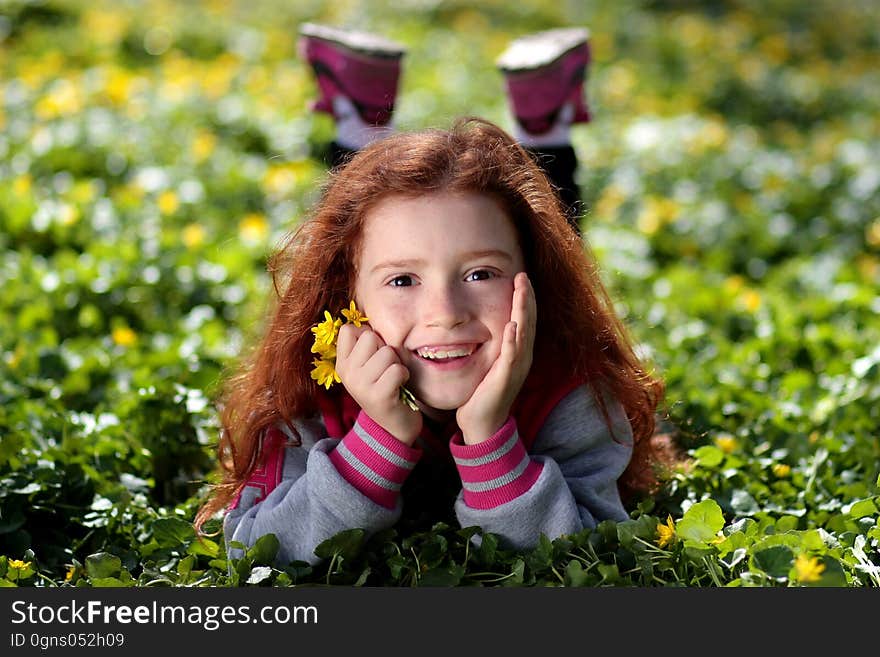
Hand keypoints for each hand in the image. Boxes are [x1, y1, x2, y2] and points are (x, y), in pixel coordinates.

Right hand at [335, 323, 422, 444]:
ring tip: (393, 379)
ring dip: (397, 364)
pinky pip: (397, 370)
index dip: (368, 336)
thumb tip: (368, 321)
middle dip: (385, 349)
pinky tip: (399, 387)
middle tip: (386, 369)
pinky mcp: (378, 397)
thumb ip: (366, 345)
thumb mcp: (368, 366)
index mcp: (342, 363)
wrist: (392, 427)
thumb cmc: (385, 387)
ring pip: (387, 352)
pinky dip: (404, 376)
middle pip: (370, 337)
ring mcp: (360, 386)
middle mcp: (347, 374)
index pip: (349, 329)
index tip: (373, 354)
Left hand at [456, 272, 535, 443]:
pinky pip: (511, 357)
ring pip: (523, 334)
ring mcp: (516, 368)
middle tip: (524, 276)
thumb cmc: (483, 391)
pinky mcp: (505, 379)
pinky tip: (511, 325)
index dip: (524, 299)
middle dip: (527, 298)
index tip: (521, 277)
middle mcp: (522, 358)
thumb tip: (488, 323)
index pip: (525, 319)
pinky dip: (512, 340)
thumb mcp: (490, 362)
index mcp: (519, 352)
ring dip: (523, 312)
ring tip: (522, 291)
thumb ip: (493, 343)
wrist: (482, 421)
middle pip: (529, 322)